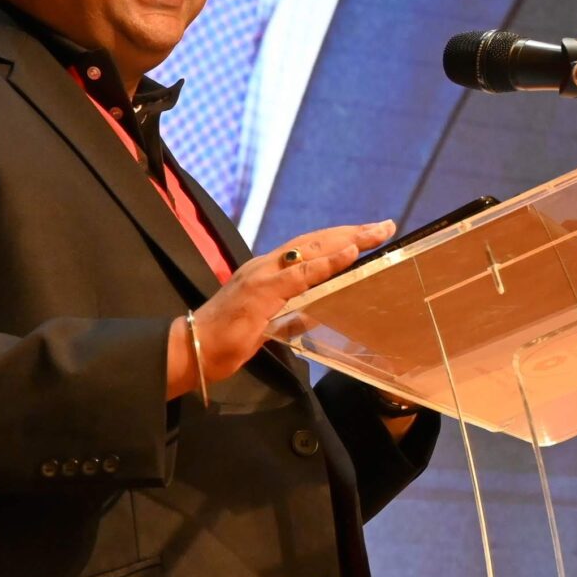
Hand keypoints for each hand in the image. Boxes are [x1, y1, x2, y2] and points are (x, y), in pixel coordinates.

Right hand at [166, 221, 393, 397]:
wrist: (191, 351)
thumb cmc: (225, 340)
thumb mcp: (268, 327)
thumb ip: (291, 315)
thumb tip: (315, 312)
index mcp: (267, 272)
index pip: (310, 248)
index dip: (340, 239)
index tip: (369, 233)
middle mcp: (265, 266)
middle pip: (316, 241)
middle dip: (352, 232)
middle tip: (385, 225)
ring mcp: (262, 275)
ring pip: (311, 249)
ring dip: (347, 239)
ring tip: (376, 233)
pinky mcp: (261, 292)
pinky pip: (300, 274)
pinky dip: (327, 262)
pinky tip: (349, 254)